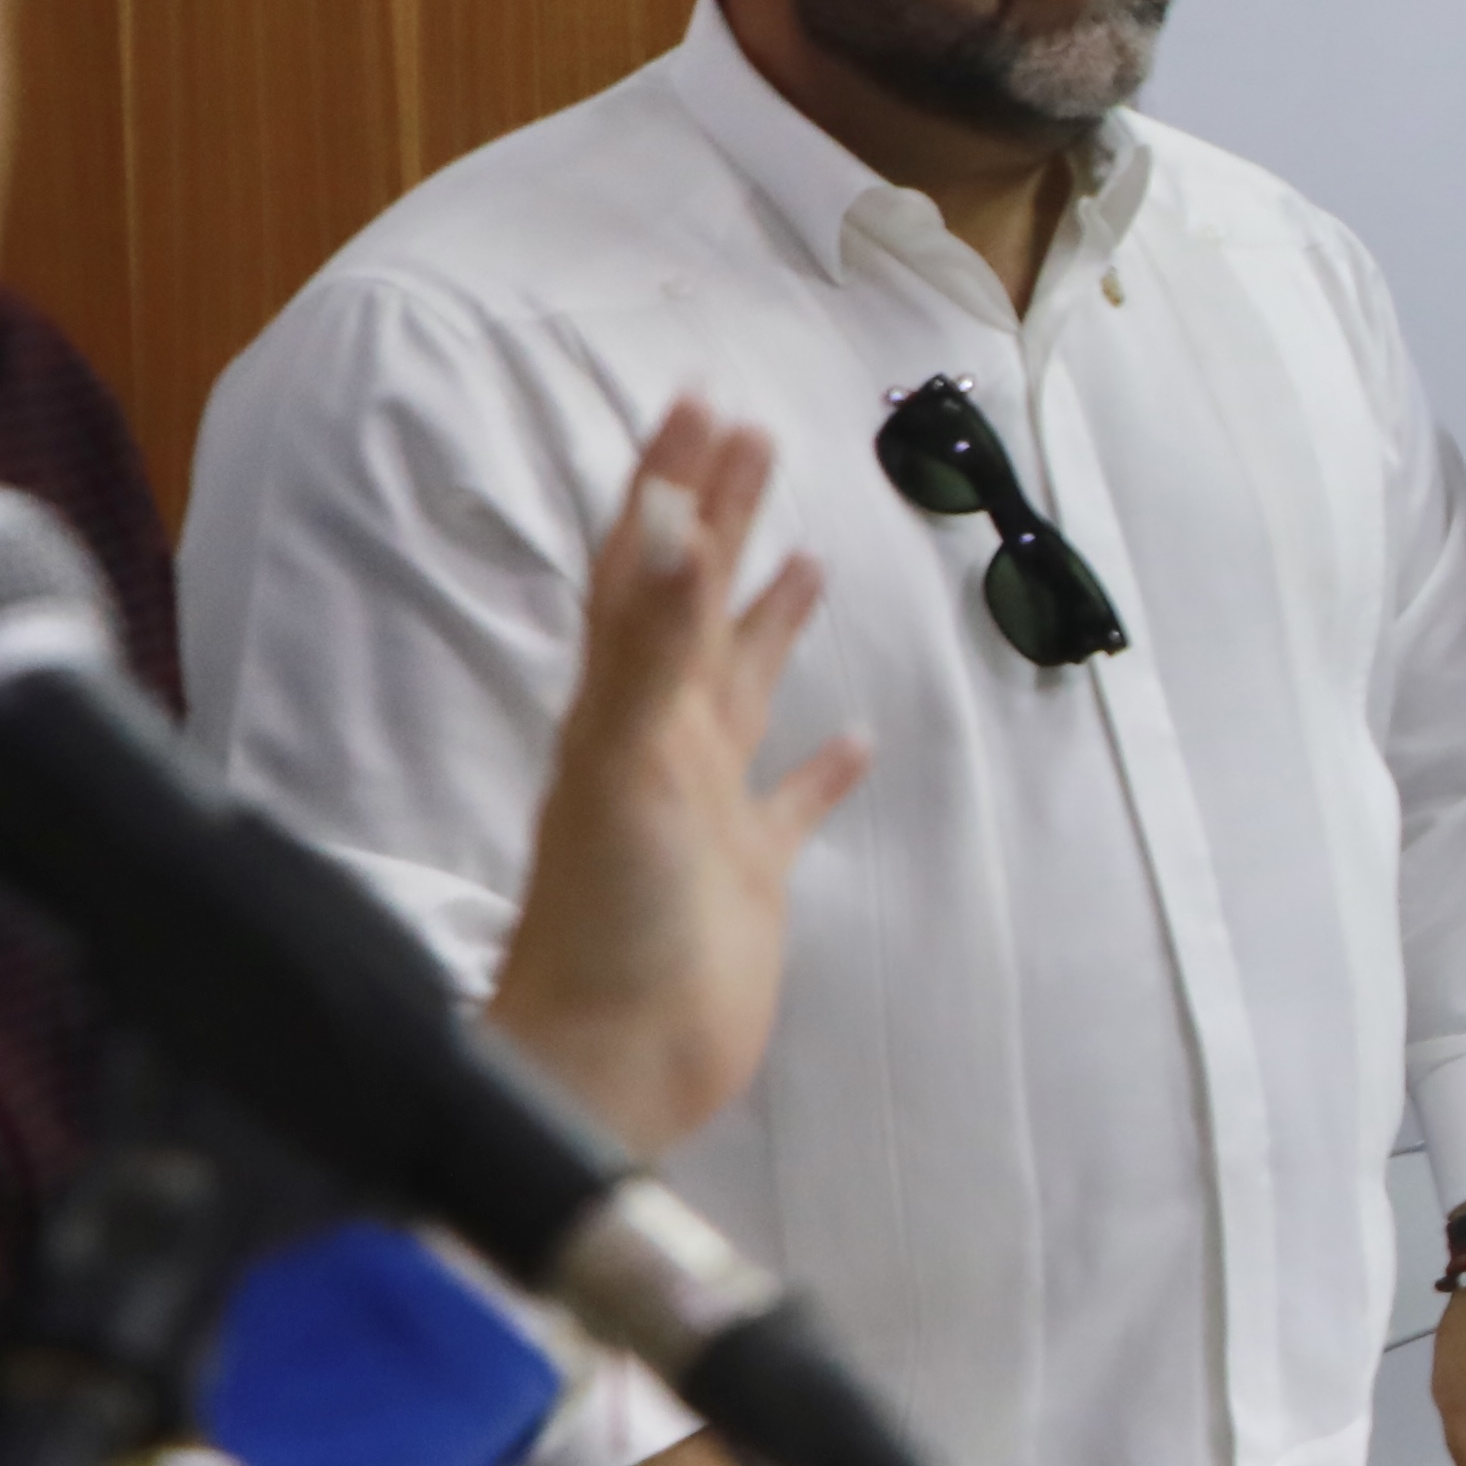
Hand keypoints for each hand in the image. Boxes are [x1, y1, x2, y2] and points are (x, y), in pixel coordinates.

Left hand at [482, 402, 872, 1158]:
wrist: (612, 1059)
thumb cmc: (609, 920)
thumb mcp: (634, 763)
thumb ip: (658, 643)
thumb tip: (676, 520)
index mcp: (626, 707)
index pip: (651, 571)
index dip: (674, 487)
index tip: (703, 406)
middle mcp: (661, 740)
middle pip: (695, 606)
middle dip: (724, 518)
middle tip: (759, 438)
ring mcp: (704, 804)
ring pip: (739, 685)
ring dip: (766, 618)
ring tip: (804, 558)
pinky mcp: (747, 872)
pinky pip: (792, 800)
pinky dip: (824, 765)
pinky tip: (855, 740)